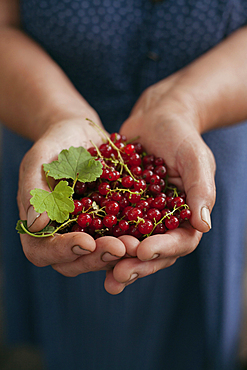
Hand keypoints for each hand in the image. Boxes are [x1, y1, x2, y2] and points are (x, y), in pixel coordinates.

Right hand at [17, 114, 125, 274]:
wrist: (80, 135)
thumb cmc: (54, 146)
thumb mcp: (38, 161)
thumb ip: (34, 191)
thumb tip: (35, 224)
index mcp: (39, 225)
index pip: (42, 250)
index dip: (63, 251)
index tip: (86, 242)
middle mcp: (63, 235)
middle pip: (74, 262)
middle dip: (97, 257)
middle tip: (120, 247)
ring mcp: (88, 233)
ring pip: (99, 257)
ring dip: (118, 255)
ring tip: (136, 245)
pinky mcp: (110, 225)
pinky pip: (119, 239)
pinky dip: (133, 240)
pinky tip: (147, 234)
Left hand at [104, 77, 215, 293]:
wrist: (156, 118)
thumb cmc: (180, 135)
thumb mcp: (195, 157)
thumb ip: (201, 189)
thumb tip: (203, 226)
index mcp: (187, 215)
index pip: (181, 241)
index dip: (164, 249)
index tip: (144, 250)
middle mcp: (165, 222)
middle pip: (155, 252)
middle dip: (138, 265)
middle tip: (118, 275)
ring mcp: (142, 217)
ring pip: (132, 246)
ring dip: (119, 262)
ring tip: (106, 276)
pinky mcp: (121, 209)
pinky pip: (112, 228)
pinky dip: (101, 240)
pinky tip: (86, 249)